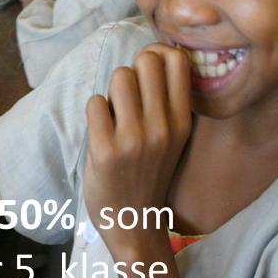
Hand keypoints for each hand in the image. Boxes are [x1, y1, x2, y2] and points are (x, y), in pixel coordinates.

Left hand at [84, 45, 191, 260]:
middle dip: (132, 71)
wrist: (134, 224)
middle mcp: (162, 128)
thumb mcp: (173, 138)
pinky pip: (95, 102)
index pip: (178, 61)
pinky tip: (102, 132)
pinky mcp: (105, 150)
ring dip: (112, 91)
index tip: (147, 70)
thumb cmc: (150, 173)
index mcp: (182, 122)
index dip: (158, 54)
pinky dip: (95, 112)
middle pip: (147, 61)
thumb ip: (166, 101)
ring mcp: (134, 139)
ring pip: (120, 76)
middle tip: (127, 96)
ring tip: (115, 115)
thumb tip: (152, 54)